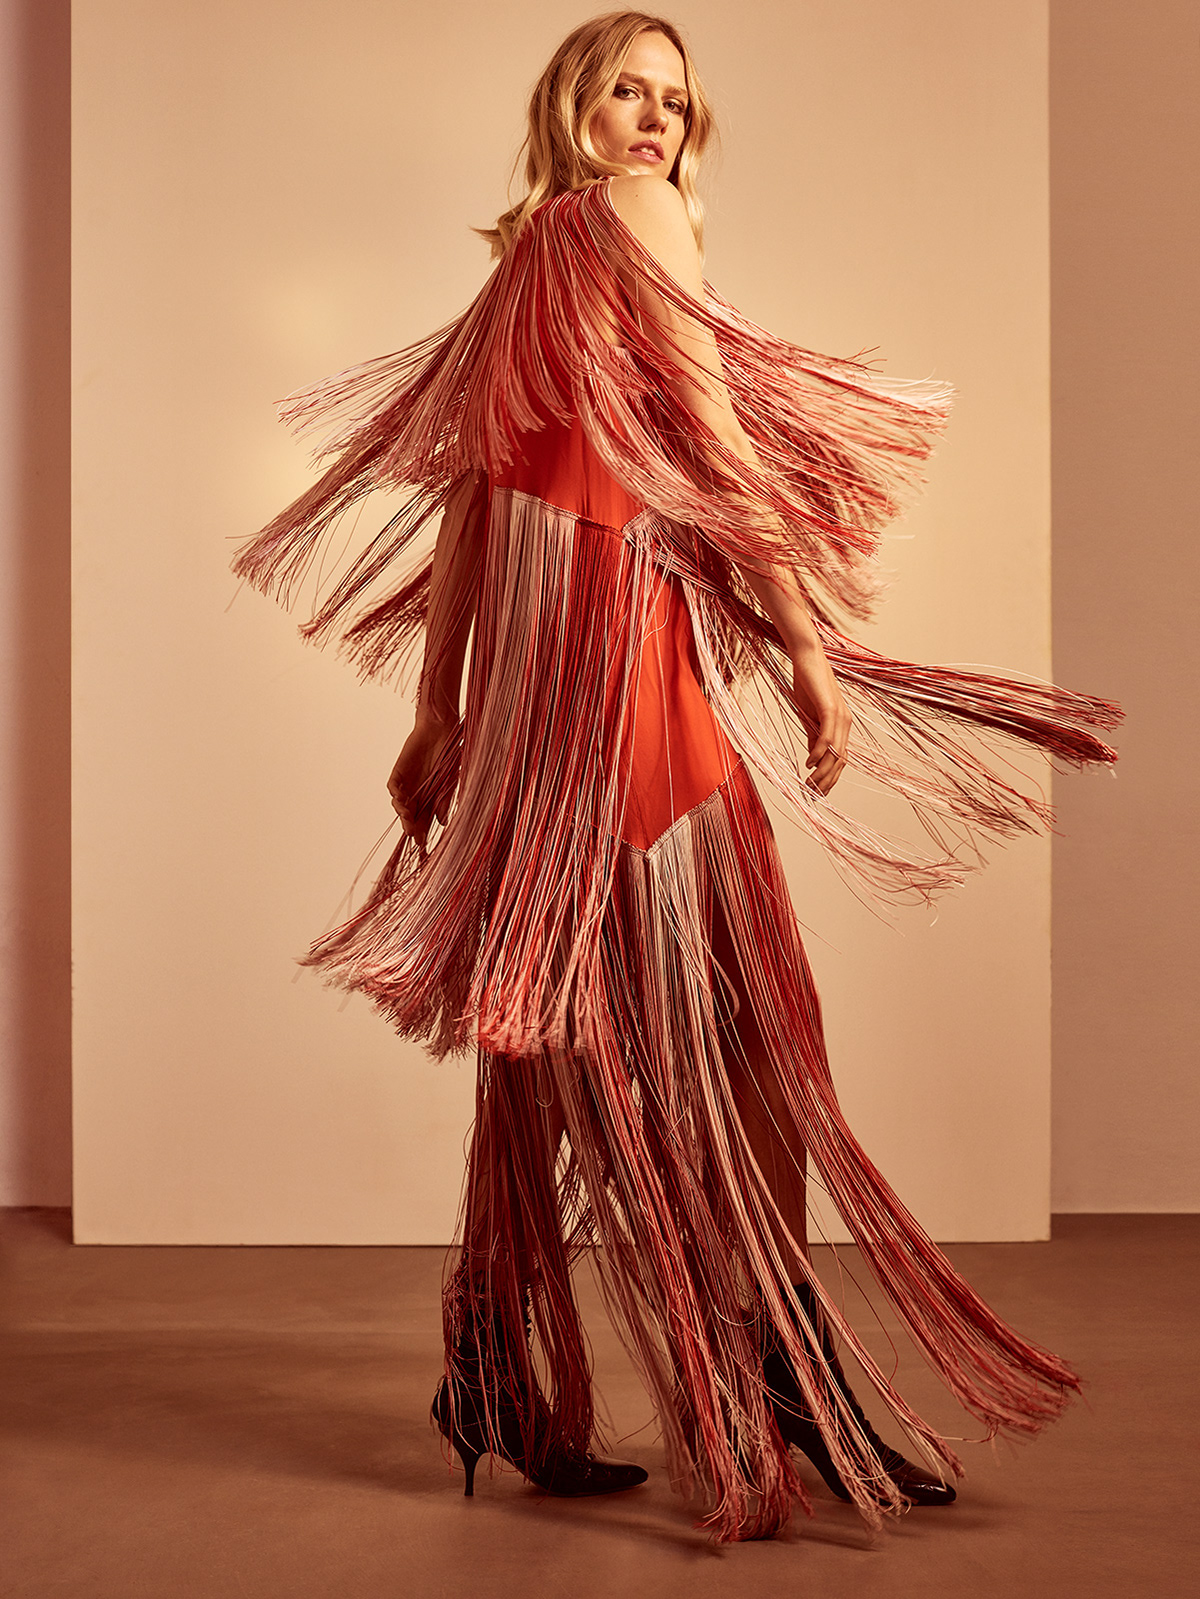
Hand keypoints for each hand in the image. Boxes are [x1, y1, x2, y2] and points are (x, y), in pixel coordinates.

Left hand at [387, 713, 459, 851]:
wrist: (441, 730)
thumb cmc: (449, 755)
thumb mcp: (451, 781)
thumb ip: (445, 800)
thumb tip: (442, 822)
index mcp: (431, 800)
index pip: (424, 822)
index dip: (423, 835)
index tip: (424, 848)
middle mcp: (417, 794)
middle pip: (410, 817)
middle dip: (411, 828)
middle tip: (415, 837)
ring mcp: (407, 784)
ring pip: (399, 805)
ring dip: (403, 813)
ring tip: (408, 817)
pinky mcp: (399, 772)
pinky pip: (393, 787)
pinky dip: (395, 794)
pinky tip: (401, 799)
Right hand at [789, 640, 850, 796]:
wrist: (806, 656)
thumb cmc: (806, 683)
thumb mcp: (807, 715)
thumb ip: (812, 735)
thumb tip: (813, 758)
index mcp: (840, 725)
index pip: (839, 759)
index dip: (830, 778)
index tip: (816, 792)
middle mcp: (845, 723)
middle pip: (841, 761)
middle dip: (827, 781)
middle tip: (813, 796)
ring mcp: (840, 716)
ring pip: (836, 753)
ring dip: (823, 772)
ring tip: (810, 785)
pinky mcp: (830, 708)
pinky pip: (827, 737)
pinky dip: (819, 753)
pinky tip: (809, 763)